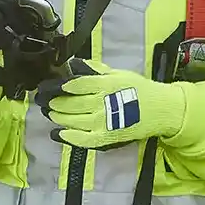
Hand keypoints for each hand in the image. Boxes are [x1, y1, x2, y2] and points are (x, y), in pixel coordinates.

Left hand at [34, 61, 190, 150]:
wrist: (160, 110)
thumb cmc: (139, 89)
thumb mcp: (117, 73)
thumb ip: (95, 70)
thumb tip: (74, 65)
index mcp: (105, 84)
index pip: (75, 85)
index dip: (60, 86)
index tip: (51, 85)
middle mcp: (101, 103)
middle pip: (69, 103)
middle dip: (53, 102)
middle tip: (44, 99)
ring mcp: (102, 122)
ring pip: (71, 120)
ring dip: (56, 116)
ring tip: (49, 112)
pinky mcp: (104, 138)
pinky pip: (81, 139)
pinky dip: (67, 137)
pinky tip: (56, 133)